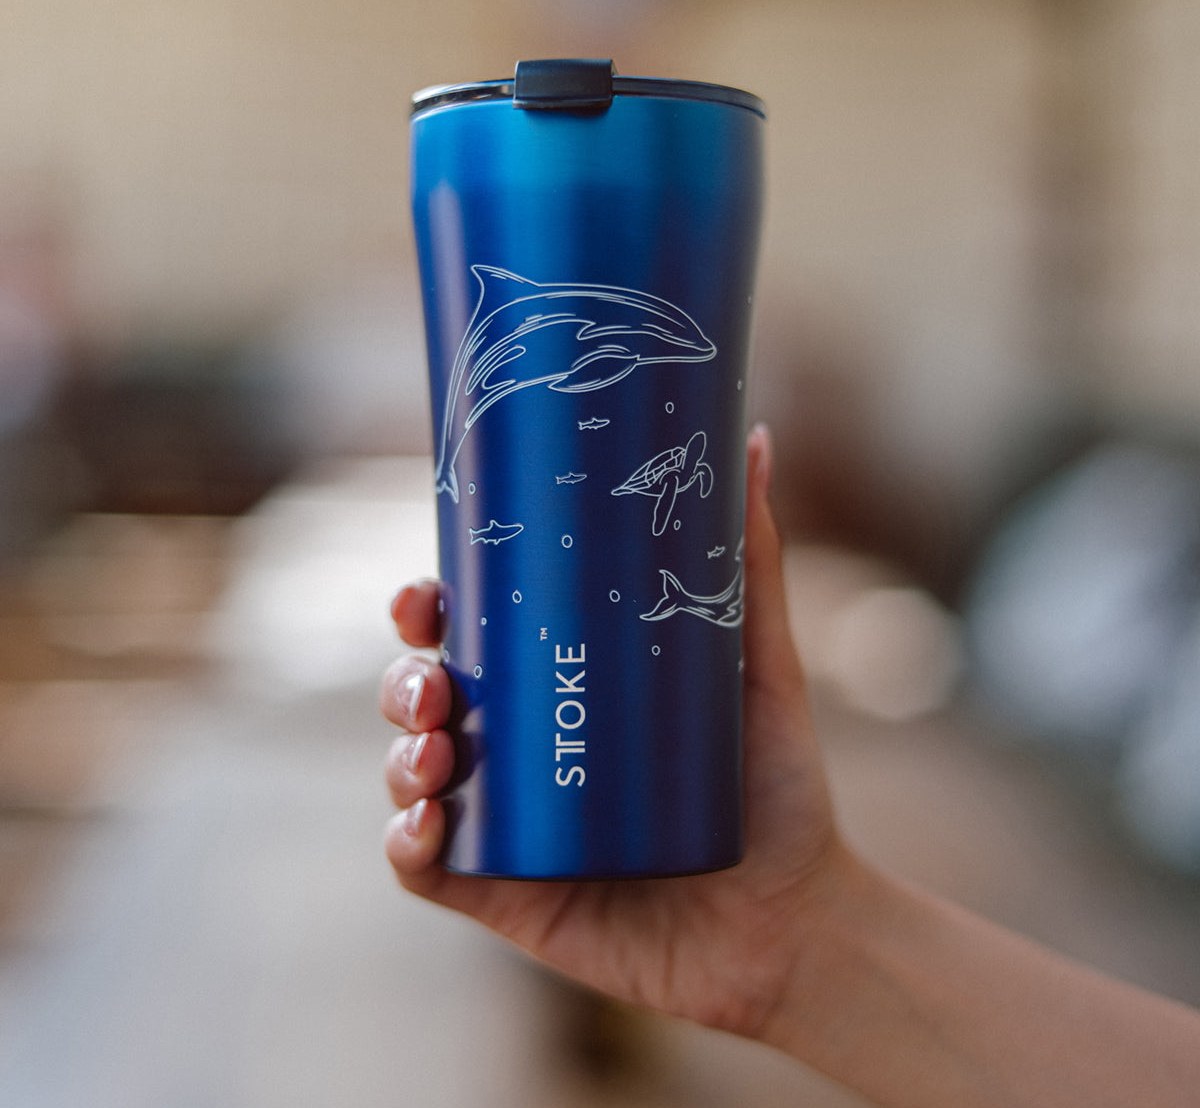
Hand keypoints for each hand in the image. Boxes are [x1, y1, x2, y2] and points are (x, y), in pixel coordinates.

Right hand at [380, 426, 846, 1037]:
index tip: (426, 590)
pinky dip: (404, 843)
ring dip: (397, 750)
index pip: (468, 639)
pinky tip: (424, 819)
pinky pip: (422, 868)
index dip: (428, 610)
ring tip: (437, 744)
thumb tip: (750, 437)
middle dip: (402, 678)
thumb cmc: (774, 787)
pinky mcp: (503, 894)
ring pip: (410, 772)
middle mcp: (520, 750)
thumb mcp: (759, 661)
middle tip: (433, 675)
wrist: (793, 918)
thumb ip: (750, 556)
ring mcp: (505, 823)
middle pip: (423, 698)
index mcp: (556, 692)